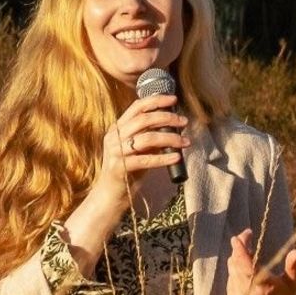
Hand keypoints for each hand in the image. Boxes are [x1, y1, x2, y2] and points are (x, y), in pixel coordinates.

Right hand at [91, 93, 188, 212]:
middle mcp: (114, 137)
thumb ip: (149, 136)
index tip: (174, 100)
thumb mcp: (138, 149)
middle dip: (167, 118)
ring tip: (185, 142)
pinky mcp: (120, 168)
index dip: (156, 100)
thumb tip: (173, 126)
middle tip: (184, 122)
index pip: (137, 107)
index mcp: (117, 128)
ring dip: (170, 138)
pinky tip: (176, 157)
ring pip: (146, 139)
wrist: (110, 194)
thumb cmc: (128, 170)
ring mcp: (115, 152)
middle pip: (143, 120)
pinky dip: (163, 158)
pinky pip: (145, 160)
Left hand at [227, 228, 295, 294]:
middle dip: (239, 247)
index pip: (247, 264)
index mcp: (264, 286)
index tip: (239, 237)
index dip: (240, 249)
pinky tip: (245, 267)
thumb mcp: (292, 284)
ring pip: (231, 268)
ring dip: (237, 256)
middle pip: (236, 262)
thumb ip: (292, 267)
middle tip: (246, 237)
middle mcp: (248, 291)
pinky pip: (230, 275)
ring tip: (249, 252)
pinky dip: (236, 267)